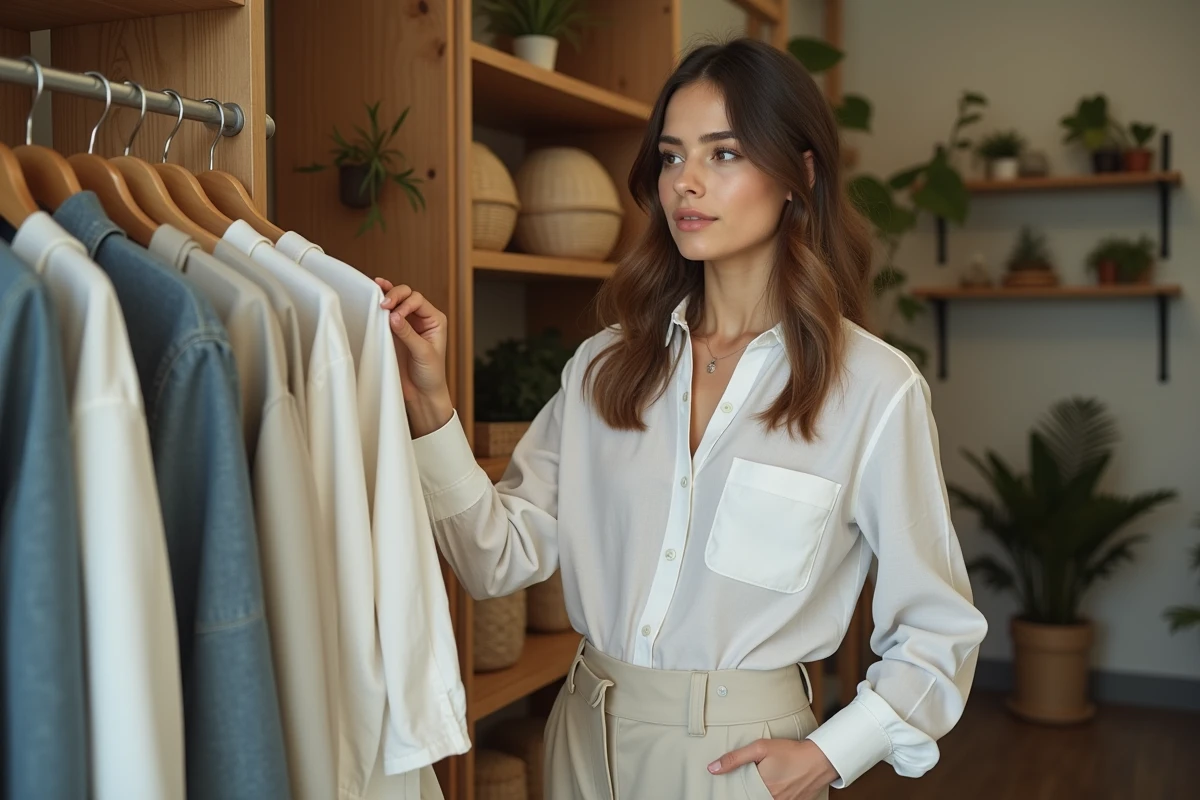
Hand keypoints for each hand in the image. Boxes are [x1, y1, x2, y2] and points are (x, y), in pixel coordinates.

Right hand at [375, 278, 452, 434]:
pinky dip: (382, 301)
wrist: (422, 393)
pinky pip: (388, 313)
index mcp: (435, 320)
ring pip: (397, 301)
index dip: (405, 304)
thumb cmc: (431, 374)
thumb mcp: (423, 353)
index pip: (418, 301)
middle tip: (383, 305)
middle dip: (395, 296)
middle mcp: (422, 318)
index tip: (395, 318)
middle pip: (408, 296)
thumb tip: (393, 316)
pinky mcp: (394, 331)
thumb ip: (408, 334)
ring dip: (386, 295)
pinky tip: (375, 288)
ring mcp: (407, 323)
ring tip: (375, 291)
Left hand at [708, 739, 837, 799]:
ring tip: (764, 782)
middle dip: (749, 792)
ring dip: (761, 793)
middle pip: (753, 798)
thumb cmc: (791, 752)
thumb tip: (712, 768)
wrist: (820, 759)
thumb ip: (735, 759)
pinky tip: (776, 786)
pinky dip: (773, 795)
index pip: (741, 796)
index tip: (730, 787)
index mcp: (762, 790)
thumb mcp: (760, 748)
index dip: (735, 792)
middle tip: (753, 781)